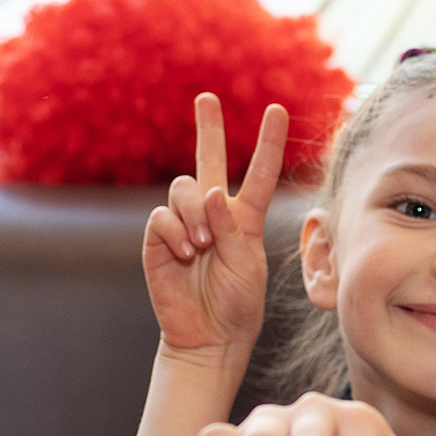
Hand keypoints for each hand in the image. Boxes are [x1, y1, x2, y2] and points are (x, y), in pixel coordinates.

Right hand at [144, 94, 288, 360]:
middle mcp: (213, 213)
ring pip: (183, 189)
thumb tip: (209, 193)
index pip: (258, 173)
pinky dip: (175, 233)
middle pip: (207, 160)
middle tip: (207, 98)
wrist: (208, 337)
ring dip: (195, 215)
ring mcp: (184, 224)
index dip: (268, 142)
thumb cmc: (237, 303)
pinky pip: (161, 217)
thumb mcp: (247, 265)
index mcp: (244, 218)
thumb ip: (230, 228)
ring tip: (202, 248)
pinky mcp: (158, 240)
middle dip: (208, 127)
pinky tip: (186, 255)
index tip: (277, 109)